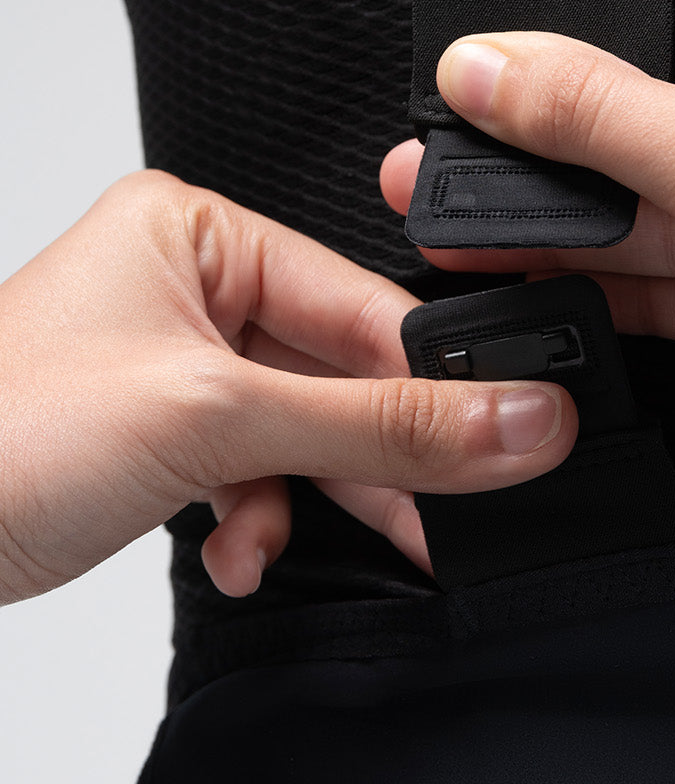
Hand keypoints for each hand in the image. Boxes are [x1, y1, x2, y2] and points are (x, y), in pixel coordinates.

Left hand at [0, 171, 575, 603]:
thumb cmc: (1, 436)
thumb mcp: (216, 419)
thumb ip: (378, 425)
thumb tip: (514, 418)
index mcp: (198, 232)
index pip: (358, 299)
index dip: (435, 373)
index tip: (513, 428)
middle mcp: (189, 285)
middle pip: (335, 372)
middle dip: (371, 455)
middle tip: (447, 513)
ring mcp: (176, 363)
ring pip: (300, 431)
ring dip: (305, 498)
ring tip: (295, 544)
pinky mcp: (162, 432)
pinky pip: (252, 468)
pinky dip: (256, 517)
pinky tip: (235, 551)